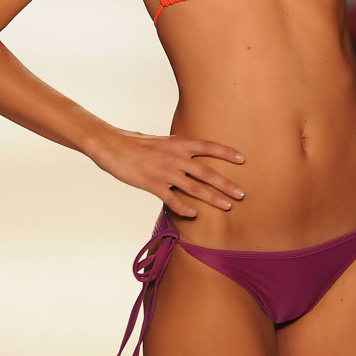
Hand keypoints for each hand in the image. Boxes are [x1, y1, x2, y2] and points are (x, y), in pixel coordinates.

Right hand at [86, 127, 245, 216]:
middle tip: (242, 194)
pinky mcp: (152, 184)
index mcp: (179, 143)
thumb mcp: (162, 140)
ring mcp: (165, 171)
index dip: (227, 153)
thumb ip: (178, 149)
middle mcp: (176, 157)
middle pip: (207, 172)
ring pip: (194, 188)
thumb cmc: (137, 143)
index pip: (209, 146)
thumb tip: (192, 155)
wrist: (112, 146)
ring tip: (228, 206)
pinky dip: (184, 208)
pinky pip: (172, 199)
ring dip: (213, 199)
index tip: (243, 160)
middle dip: (227, 184)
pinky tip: (194, 215)